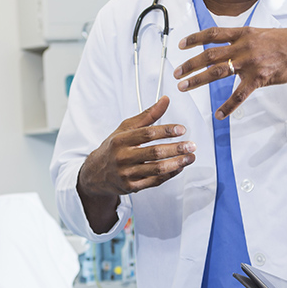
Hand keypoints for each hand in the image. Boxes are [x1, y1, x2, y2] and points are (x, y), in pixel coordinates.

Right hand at [78, 95, 195, 198]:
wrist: (96, 173)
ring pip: (156, 169)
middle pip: (154, 152)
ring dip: (177, 163)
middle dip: (176, 149)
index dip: (166, 131)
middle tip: (191, 145)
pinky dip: (170, 174)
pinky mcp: (132, 187)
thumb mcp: (125, 129)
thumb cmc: (113, 148)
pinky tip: (179, 167)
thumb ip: (147, 115)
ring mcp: (127, 174)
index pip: (146, 134)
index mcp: (121, 140)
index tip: (181, 129)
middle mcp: (123, 157)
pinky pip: (155, 181)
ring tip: (190, 157)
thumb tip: (165, 100)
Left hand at [174, 27, 286, 118]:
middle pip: (209, 55)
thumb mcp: (261, 32)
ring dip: (198, 80)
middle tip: (176, 73)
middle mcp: (243, 46)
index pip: (212, 34)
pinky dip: (227, 106)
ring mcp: (250, 63)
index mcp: (243, 33)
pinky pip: (239, 95)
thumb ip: (243, 37)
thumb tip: (229, 39)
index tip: (181, 45)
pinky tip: (219, 114)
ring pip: (217, 72)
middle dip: (189, 64)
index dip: (194, 39)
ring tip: (185, 87)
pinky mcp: (258, 79)